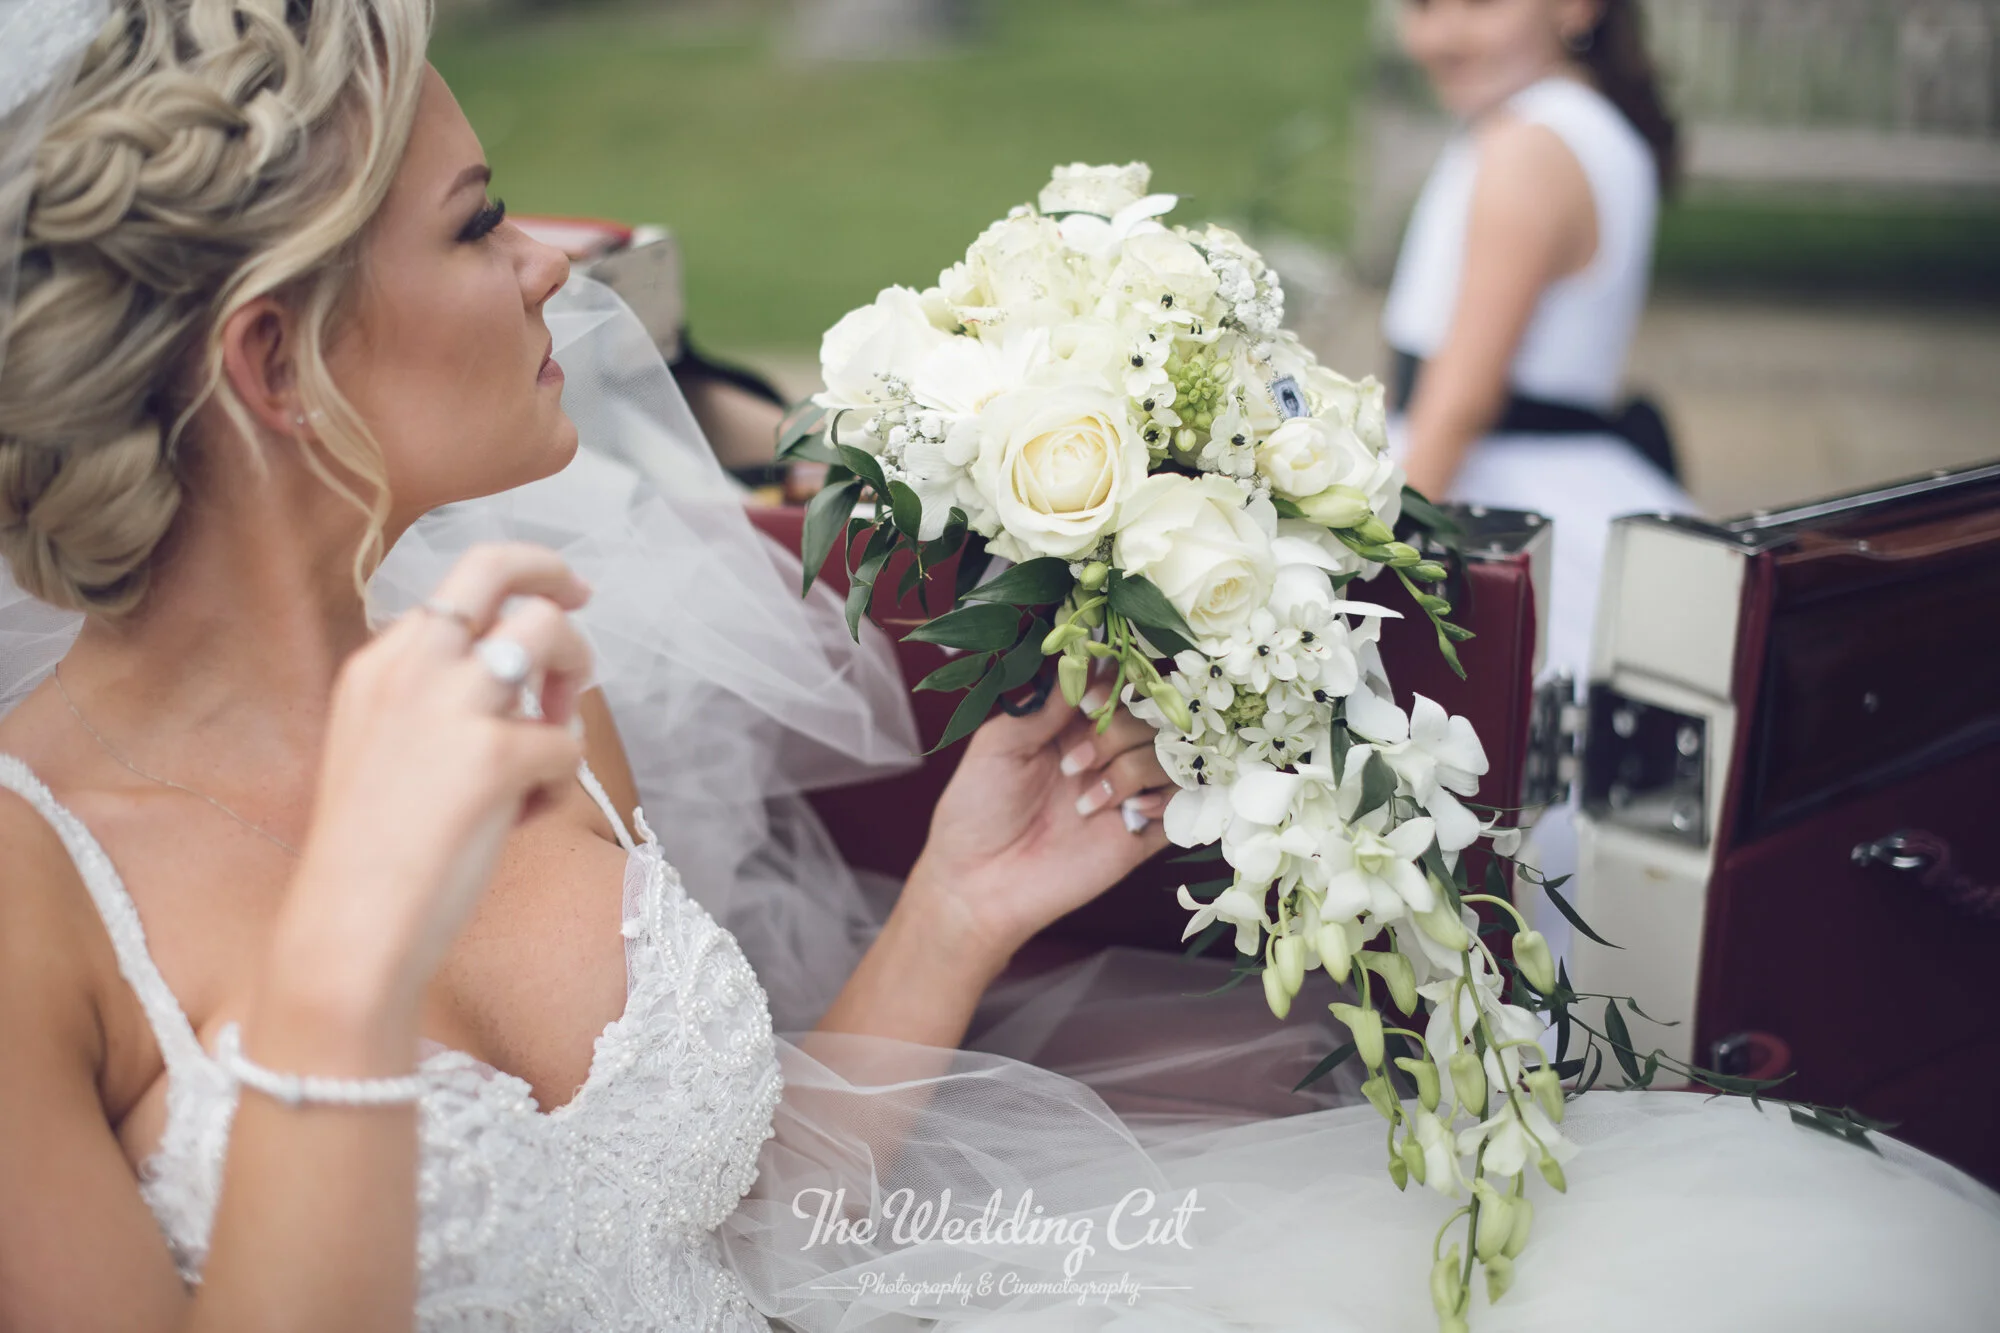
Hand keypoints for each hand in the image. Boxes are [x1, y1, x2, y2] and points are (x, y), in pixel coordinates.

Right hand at [276, 544, 593, 1019]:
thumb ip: (432, 705)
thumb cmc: (371, 857)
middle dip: (553, 574)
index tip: (554, 594)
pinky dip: (558, 780)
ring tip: (558, 733)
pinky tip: (522, 819)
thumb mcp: (380, 751)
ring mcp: (452, 704)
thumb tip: (522, 691)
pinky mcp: (492, 755)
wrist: (348, 927)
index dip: (513, 586)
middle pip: (495, 567)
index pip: (456, 586)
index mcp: (378, 665)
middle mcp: (412, 666)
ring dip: (574, 672)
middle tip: (585, 596)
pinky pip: (566, 742)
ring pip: (549, 631)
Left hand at [908, 671, 1173, 963]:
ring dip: (1131, 769)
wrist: (979, 883)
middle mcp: (1106, 752)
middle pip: (1150, 714)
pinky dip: (1164, 799)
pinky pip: (1183, 803)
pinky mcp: (1142, 832)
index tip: (1088, 703)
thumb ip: (1044, 707)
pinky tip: (1128, 813)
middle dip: (1117, 731)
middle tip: (1073, 763)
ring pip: (1170, 754)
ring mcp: (1126, 791)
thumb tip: (1086, 662)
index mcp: (1071, 725)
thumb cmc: (976, 810)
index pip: (1118, 685)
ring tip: (1085, 802)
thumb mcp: (998, 744)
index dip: (1115, 684)